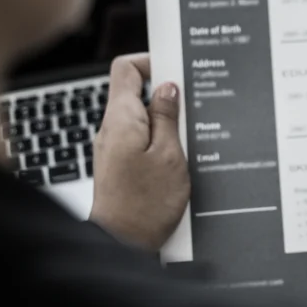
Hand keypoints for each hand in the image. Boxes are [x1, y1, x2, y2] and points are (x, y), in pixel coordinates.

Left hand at [90, 54, 189, 250]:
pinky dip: (160, 139)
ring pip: (141, 117)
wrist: (122, 244)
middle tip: (194, 103)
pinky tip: (180, 155)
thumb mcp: (170, 155)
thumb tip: (168, 88)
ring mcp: (113, 147)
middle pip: (135, 92)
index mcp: (122, 118)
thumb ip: (168, 117)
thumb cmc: (145, 205)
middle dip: (166, 93)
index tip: (177, 69)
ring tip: (191, 134)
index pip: (126, 68)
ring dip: (166, 120)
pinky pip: (141, 139)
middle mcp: (112, 129)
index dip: (152, 61)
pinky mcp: (120, 165)